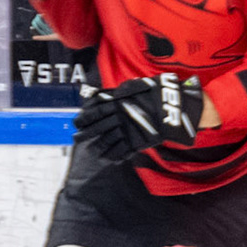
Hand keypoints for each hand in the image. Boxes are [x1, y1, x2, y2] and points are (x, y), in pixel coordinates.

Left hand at [74, 73, 204, 159]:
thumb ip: (117, 93)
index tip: (76, 123)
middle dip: (85, 134)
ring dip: (97, 147)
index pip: (95, 112)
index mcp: (116, 103)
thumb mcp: (133, 87)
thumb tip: (101, 95)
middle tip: (75, 139)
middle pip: (97, 128)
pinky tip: (107, 159)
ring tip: (92, 151)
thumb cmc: (153, 93)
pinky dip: (113, 156)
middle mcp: (118, 118)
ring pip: (106, 141)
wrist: (171, 106)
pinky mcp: (135, 141)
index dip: (84, 118)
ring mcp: (126, 131)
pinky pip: (121, 151)